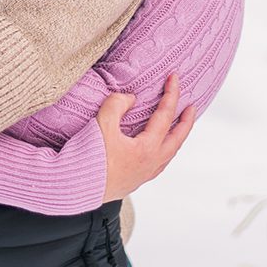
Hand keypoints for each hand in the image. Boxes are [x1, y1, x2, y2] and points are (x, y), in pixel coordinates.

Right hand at [99, 75, 198, 201]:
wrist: (75, 187)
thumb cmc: (89, 159)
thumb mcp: (102, 123)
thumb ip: (117, 104)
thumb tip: (130, 99)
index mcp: (147, 149)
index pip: (165, 115)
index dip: (171, 94)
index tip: (174, 78)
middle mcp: (150, 163)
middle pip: (177, 139)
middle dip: (186, 121)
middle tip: (191, 107)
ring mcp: (144, 175)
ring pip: (169, 154)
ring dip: (176, 138)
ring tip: (177, 127)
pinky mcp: (134, 181)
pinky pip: (158, 163)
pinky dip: (163, 151)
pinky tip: (156, 148)